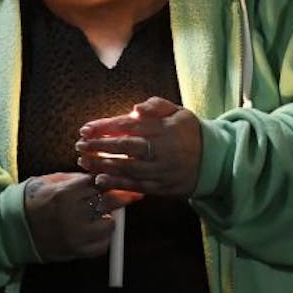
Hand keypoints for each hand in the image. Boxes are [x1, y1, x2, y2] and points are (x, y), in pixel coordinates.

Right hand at [22, 171, 138, 261]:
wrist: (13, 227)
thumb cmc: (34, 200)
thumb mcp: (53, 181)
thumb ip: (78, 179)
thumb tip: (104, 175)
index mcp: (66, 193)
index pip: (101, 182)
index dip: (110, 180)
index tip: (118, 180)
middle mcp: (72, 214)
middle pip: (109, 201)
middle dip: (115, 197)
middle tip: (120, 195)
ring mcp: (75, 235)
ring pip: (110, 224)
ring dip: (108, 218)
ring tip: (98, 215)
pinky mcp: (75, 251)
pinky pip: (102, 245)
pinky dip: (103, 238)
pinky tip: (94, 231)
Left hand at [76, 96, 201, 197]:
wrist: (213, 161)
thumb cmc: (190, 133)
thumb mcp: (179, 112)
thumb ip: (156, 106)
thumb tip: (135, 108)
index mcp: (165, 128)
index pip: (129, 126)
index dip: (105, 127)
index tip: (85, 129)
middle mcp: (163, 149)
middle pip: (125, 147)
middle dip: (99, 146)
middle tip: (79, 146)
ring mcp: (162, 170)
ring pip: (128, 168)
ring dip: (102, 165)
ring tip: (84, 162)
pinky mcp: (161, 187)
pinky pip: (136, 186)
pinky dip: (117, 184)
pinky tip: (100, 180)